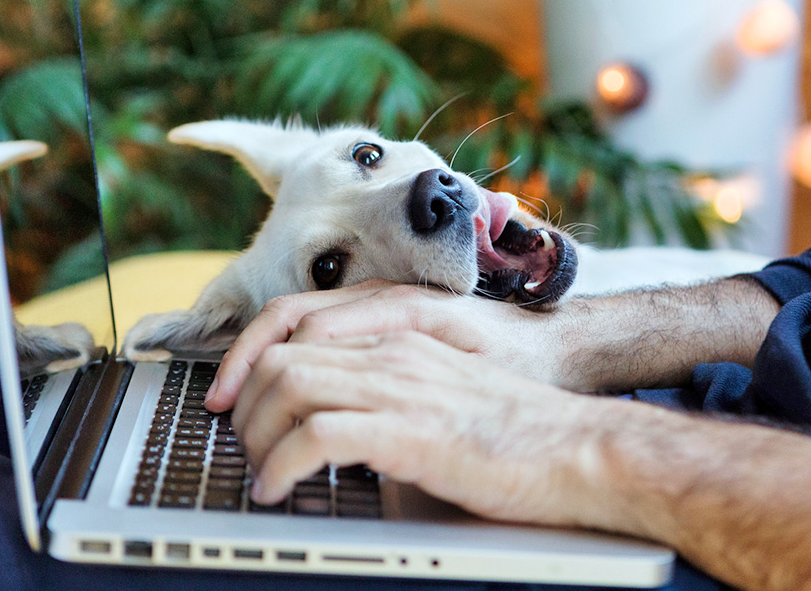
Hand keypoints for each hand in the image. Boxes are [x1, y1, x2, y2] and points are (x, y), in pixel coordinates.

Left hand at [229, 329, 619, 527]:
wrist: (578, 449)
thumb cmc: (517, 431)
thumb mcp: (444, 393)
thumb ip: (392, 392)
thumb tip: (336, 422)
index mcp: (402, 337)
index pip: (301, 321)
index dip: (249, 356)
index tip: (232, 397)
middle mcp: (396, 351)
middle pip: (283, 352)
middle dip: (243, 399)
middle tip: (238, 442)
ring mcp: (404, 386)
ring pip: (290, 383)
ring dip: (256, 432)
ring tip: (257, 470)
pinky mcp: (412, 430)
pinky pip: (318, 435)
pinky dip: (282, 464)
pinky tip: (279, 489)